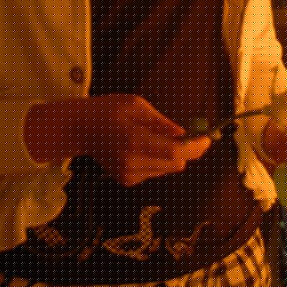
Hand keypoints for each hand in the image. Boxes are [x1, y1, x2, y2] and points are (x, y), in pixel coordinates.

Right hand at [25, 95, 210, 186]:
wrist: (79, 129)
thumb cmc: (108, 110)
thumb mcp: (136, 105)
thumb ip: (160, 122)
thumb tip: (183, 133)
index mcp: (135, 141)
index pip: (174, 152)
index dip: (195, 147)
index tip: (207, 139)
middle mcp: (132, 163)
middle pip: (175, 164)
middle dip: (189, 151)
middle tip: (194, 135)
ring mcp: (128, 175)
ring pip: (168, 169)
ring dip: (174, 155)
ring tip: (162, 137)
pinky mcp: (126, 181)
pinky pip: (155, 172)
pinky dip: (160, 160)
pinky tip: (148, 147)